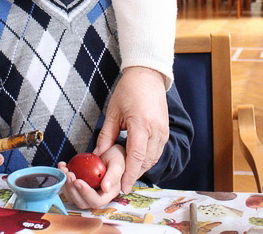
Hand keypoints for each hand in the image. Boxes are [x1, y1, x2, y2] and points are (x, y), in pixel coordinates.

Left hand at [59, 145, 124, 208]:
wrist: (110, 151)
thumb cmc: (116, 157)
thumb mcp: (117, 163)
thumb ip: (113, 175)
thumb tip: (106, 189)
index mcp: (108, 194)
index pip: (96, 201)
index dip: (86, 193)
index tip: (77, 181)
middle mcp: (97, 196)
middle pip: (82, 202)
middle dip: (72, 190)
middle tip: (69, 174)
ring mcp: (87, 192)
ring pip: (73, 197)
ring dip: (65, 185)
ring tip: (64, 169)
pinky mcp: (79, 187)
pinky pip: (69, 188)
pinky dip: (62, 179)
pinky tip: (63, 166)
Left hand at [95, 66, 168, 192]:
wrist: (147, 76)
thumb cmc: (128, 91)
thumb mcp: (113, 112)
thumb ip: (106, 135)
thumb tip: (97, 155)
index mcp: (141, 124)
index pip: (136, 157)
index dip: (129, 174)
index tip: (122, 187)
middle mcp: (155, 130)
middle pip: (146, 161)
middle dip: (134, 174)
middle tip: (120, 184)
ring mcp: (163, 131)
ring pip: (153, 158)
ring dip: (141, 168)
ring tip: (127, 174)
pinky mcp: (165, 130)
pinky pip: (157, 151)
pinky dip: (148, 159)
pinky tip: (137, 162)